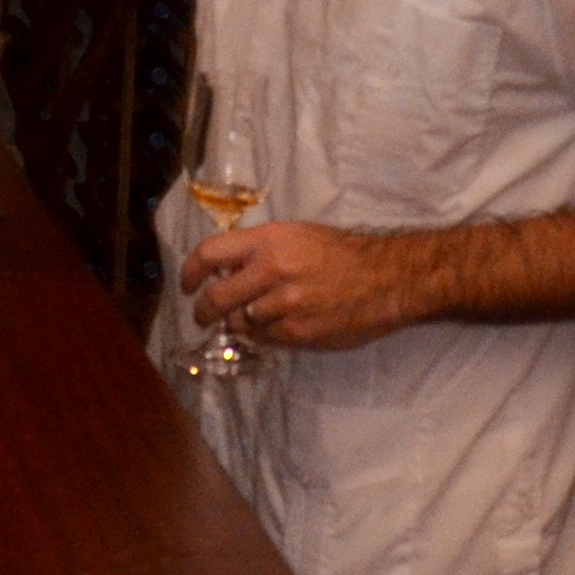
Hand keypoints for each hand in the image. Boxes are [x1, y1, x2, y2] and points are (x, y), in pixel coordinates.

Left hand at [179, 219, 425, 352]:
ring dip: (236, 323)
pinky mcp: (299, 333)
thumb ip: (258, 251)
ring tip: (245, 319)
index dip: (190, 271)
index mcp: (268, 241)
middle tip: (201, 315)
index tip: (187, 284)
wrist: (387, 279)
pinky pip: (264, 338)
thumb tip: (224, 270)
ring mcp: (285, 305)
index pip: (209, 253)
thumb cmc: (342, 253)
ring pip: (239, 322)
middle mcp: (271, 272)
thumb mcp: (296, 236)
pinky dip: (262, 335)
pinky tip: (273, 327)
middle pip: (216, 298)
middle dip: (202, 311)